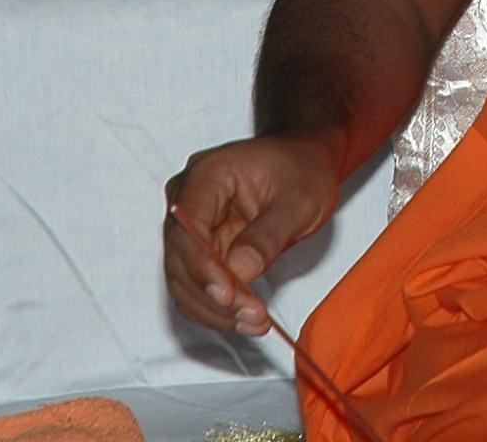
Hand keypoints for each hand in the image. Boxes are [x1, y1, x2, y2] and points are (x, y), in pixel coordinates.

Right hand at [163, 135, 341, 336]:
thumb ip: (268, 235)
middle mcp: (187, 199)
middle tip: (253, 317)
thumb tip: (240, 270)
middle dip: (214, 296)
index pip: (187, 228)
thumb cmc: (302, 170)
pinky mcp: (199, 250)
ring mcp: (189, 226)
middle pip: (181, 259)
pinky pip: (196, 286)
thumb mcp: (298, 201)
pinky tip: (244, 318)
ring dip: (215, 310)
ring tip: (254, 322)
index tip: (228, 296)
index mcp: (206, 175)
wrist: (305, 164)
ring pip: (183, 281)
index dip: (203, 268)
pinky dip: (216, 308)